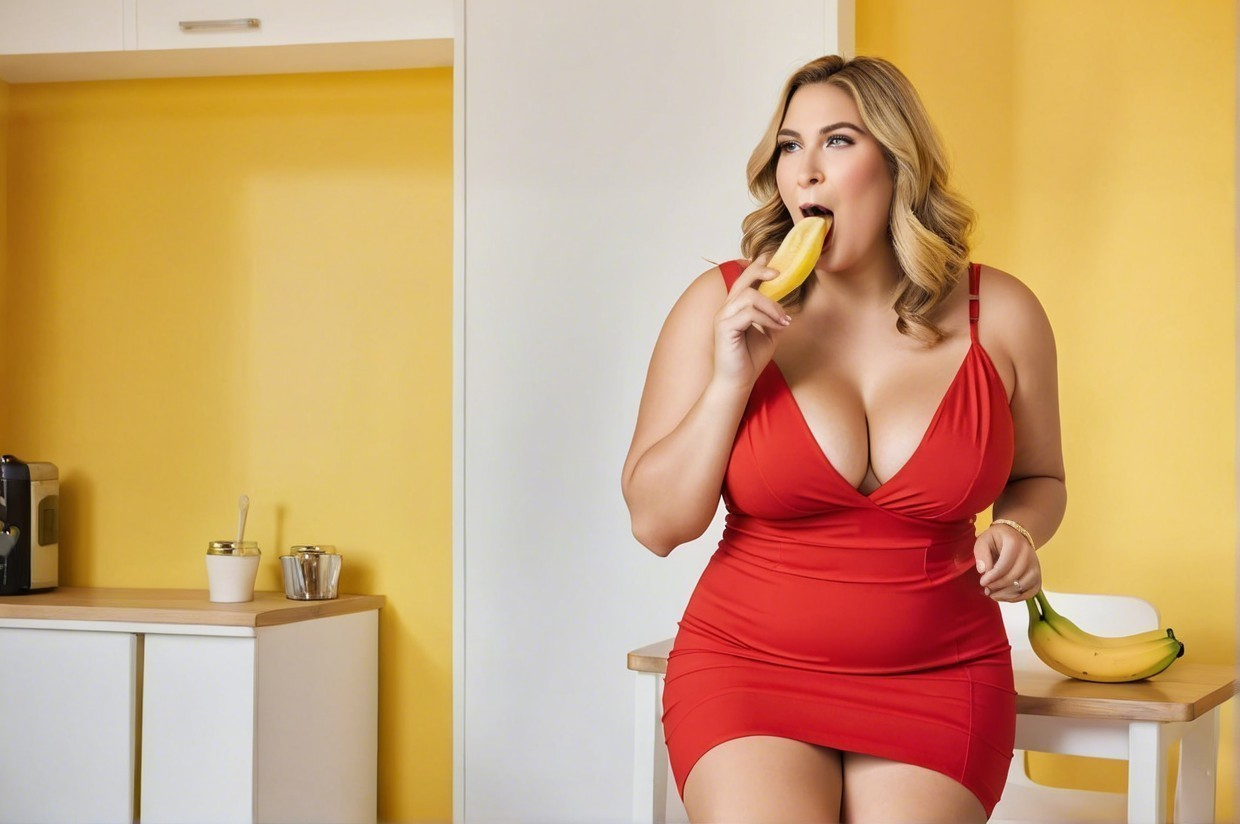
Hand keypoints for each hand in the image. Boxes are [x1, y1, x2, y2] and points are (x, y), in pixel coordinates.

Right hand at [713, 255, 792, 386]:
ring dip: (772, 306)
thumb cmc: (749, 360)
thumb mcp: (769, 334)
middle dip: (761, 271)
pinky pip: (749, 313)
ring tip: (783, 320)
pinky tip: (778, 327)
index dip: (757, 266)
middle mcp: (726, 309)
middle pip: (743, 280)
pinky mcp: (725, 328)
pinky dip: (768, 318)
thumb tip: (789, 307)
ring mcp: (723, 317)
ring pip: (749, 296)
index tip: (772, 258)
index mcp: (735, 308)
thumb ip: (775, 318)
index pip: (744, 280)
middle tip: (780, 273)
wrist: (738, 382)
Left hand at [974, 523, 1040, 601]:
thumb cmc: (997, 539)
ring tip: (993, 594)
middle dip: (997, 587)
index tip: (982, 582)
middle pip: (1013, 578)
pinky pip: (1030, 593)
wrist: (1016, 536)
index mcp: (1014, 543)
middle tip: (986, 589)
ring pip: (1023, 587)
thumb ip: (981, 554)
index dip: (992, 578)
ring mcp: (1036, 567)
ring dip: (1006, 595)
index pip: (1004, 566)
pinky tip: (1004, 596)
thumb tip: (983, 571)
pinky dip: (1016, 598)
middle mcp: (1029, 555)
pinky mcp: (1038, 576)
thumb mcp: (984, 540)